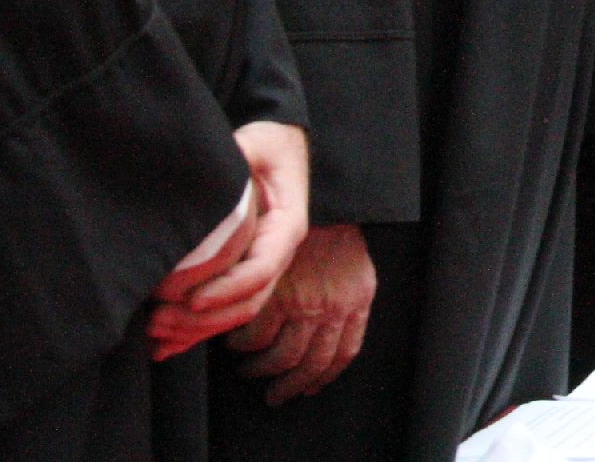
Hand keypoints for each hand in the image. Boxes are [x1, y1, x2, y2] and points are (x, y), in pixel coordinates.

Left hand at [150, 121, 309, 359]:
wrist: (281, 150)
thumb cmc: (269, 146)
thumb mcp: (257, 144)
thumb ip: (240, 154)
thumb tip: (215, 162)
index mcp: (287, 227)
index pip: (262, 269)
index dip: (227, 289)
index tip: (192, 299)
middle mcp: (278, 254)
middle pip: (248, 301)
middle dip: (204, 320)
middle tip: (158, 321)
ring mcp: (263, 267)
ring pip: (236, 313)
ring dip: (197, 331)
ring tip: (155, 334)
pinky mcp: (245, 273)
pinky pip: (225, 311)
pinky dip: (196, 332)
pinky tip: (166, 346)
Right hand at [224, 224, 375, 403]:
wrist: (315, 199)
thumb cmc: (331, 230)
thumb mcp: (352, 266)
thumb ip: (344, 300)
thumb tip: (323, 337)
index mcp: (358, 300)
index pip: (344, 353)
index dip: (325, 376)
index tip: (310, 388)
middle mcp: (335, 307)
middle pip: (312, 364)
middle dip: (291, 387)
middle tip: (275, 395)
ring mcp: (305, 303)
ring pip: (281, 358)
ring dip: (261, 370)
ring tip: (249, 368)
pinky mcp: (277, 295)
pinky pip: (256, 336)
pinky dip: (244, 345)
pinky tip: (236, 342)